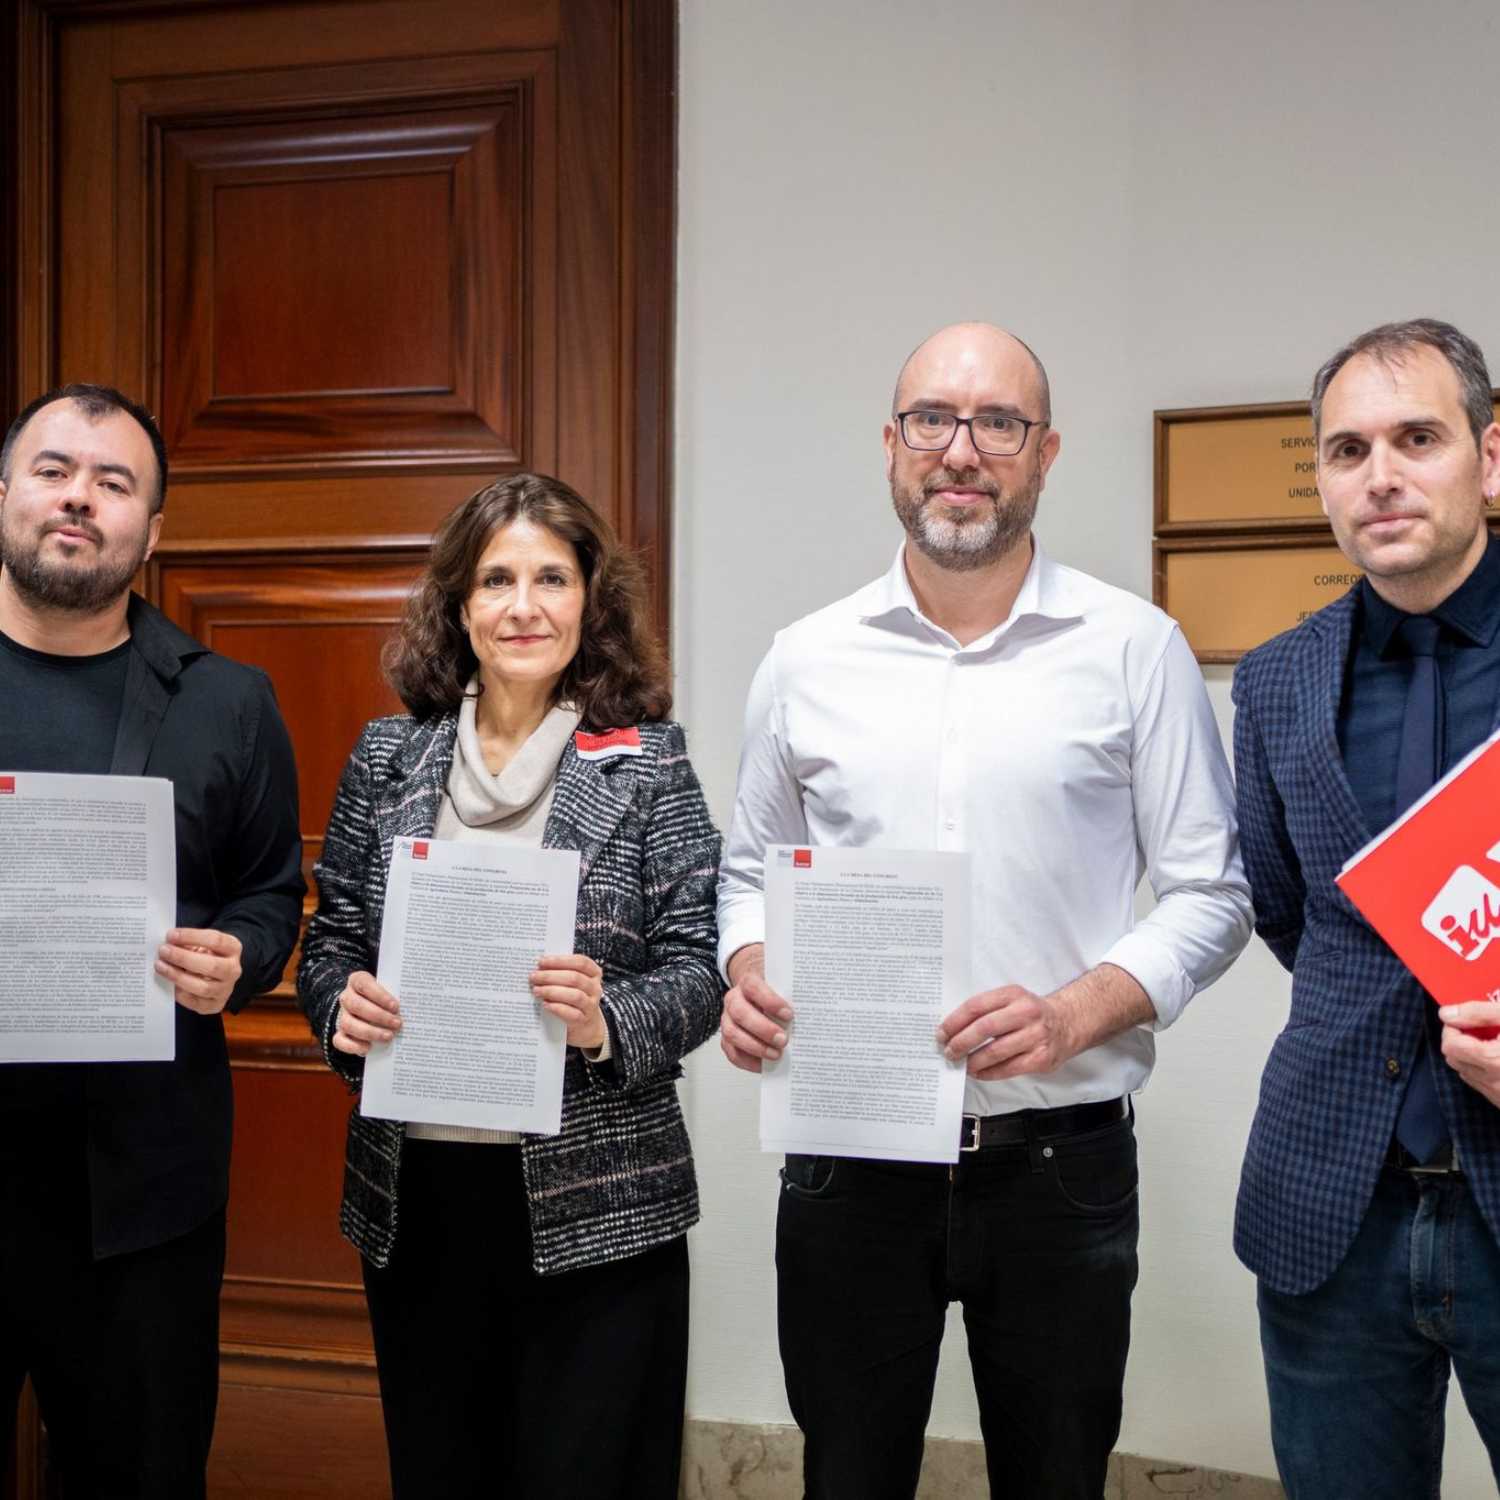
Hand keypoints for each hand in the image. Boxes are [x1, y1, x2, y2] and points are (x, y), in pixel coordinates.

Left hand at [156, 927, 242, 1014]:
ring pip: (204, 987)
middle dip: (183, 958)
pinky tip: (169, 984)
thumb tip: (167, 944)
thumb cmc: (205, 954)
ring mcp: (225, 989)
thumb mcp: (201, 943)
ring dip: (178, 976)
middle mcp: (233, 970)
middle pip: (212, 966)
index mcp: (233, 949)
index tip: (170, 935)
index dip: (191, 937)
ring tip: (160, 966)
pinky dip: (180, 993)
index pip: (216, 940)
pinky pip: (196, 1002)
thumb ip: (187, 942)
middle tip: (163, 951)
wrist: (216, 974)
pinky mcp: (215, 1005)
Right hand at [333, 970, 401, 1055]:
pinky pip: (340, 1040)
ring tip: (389, 1036)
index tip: (396, 1006)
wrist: (366, 1007)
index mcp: (357, 981)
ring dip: (370, 1032)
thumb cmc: (383, 997)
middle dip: (379, 1016)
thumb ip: (396, 995)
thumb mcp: (389, 990)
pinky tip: (368, 1048)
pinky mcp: (339, 1033)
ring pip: (348, 1024)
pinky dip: (353, 1046)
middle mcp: (347, 997)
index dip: (380, 995)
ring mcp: (342, 1016)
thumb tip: (414, 1005)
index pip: (364, 984)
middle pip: (356, 1005)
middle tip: (397, 1024)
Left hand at [531, 954, 605, 1049]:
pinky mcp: (583, 1020)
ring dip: (552, 992)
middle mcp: (594, 988)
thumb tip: (539, 967)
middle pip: (575, 978)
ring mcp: (590, 1005)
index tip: (542, 961)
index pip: (580, 962)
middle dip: (551, 976)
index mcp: (593, 973)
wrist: (584, 1023)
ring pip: (575, 996)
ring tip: (537, 990)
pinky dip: (557, 1008)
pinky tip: (545, 1004)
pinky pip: (572, 1014)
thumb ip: (560, 972)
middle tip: (534, 977)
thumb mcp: (572, 982)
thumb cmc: (573, 996)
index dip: (560, 961)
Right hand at [720, 944, 791, 1073]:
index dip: (769, 1001)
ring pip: (732, 1034)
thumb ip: (792, 995)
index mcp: (747, 982)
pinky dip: (748, 1061)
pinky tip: (763, 1064)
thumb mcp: (782, 986)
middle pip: (741, 1013)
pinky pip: (732, 1052)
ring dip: (755, 1046)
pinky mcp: (727, 1039)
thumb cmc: (772, 992)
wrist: (754, 994)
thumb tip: (811, 1010)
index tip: (788, 1014)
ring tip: (776, 1054)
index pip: (753, 987)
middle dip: (763, 1029)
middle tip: (783, 1039)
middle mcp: (734, 1000)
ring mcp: (728, 1020)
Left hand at [937, 984, 1079, 1080]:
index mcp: (1013, 994)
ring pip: (996, 1051)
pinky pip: (1009, 1069)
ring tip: (962, 1064)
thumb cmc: (1032, 1013)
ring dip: (973, 1060)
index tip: (942, 1033)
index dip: (955, 1021)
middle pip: (985, 1028)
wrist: (1068, 1022)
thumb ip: (987, 1010)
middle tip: (949, 1051)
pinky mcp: (1041, 1058)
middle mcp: (1026, 1013)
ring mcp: (1035, 1036)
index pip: (976, 1006)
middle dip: (961, 1042)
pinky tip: (979, 1072)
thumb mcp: (1011, 1000)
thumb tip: (953, 1030)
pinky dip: (989, 1072)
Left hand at [1439, 999, 1499, 1106]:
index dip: (1454, 1028)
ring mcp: (1498, 1094)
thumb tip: (1445, 1013)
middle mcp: (1493, 1081)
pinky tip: (1498, 1058)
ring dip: (1470, 1056)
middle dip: (1460, 1041)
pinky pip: (1482, 1084)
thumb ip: (1478, 1013)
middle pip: (1453, 1058)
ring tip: (1490, 1042)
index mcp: (1493, 1060)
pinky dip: (1482, 1070)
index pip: (1450, 1045)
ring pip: (1465, 1072)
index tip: (1467, 1019)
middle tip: (1478, 1029)